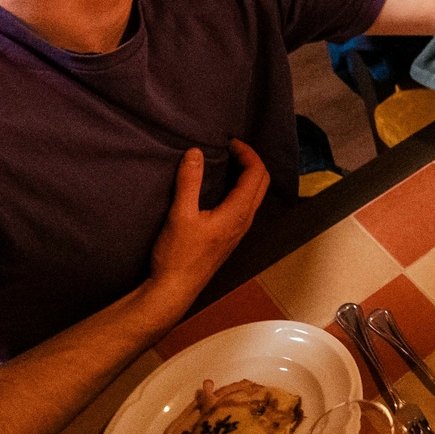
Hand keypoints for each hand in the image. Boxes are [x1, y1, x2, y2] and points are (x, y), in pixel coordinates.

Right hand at [146, 141, 268, 304]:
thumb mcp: (180, 214)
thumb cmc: (177, 256)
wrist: (173, 291)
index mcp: (238, 213)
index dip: (248, 153)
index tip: (230, 142)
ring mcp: (238, 231)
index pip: (256, 174)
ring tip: (226, 163)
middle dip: (251, 161)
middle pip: (261, 183)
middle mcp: (244, 221)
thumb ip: (189, 181)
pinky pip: (245, 206)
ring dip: (247, 175)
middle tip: (231, 149)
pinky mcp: (229, 237)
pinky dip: (240, 189)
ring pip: (254, 195)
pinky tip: (220, 188)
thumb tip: (196, 153)